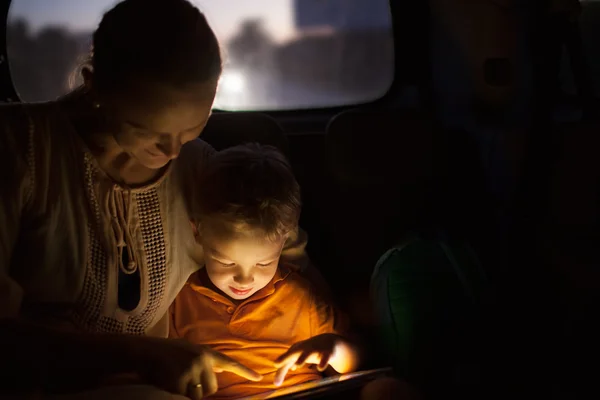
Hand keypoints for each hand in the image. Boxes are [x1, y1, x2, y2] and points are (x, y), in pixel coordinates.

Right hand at [133, 337, 262, 399]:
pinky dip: (177, 394)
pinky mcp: (181, 381)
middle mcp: (202, 361)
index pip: (229, 363)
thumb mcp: (188, 350)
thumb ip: (204, 360)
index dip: (245, 371)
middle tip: (185, 379)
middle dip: (201, 390)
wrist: (144, 352)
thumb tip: (217, 373)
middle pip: (212, 388)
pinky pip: (185, 397)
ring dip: (189, 393)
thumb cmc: (165, 352)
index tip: (258, 377)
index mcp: (205, 352)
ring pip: (200, 395)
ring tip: (176, 378)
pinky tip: (169, 381)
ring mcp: (192, 371)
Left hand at [273, 334, 348, 386]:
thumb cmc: (307, 352)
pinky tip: (320, 368)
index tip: (276, 369)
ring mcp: (315, 349)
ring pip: (307, 353)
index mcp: (295, 350)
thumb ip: (285, 369)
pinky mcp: (326, 352)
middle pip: (293, 352)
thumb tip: (276, 383)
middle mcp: (303, 349)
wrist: (327, 341)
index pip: (286, 359)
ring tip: (298, 365)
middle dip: (286, 357)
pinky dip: (322, 362)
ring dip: (302, 358)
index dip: (281, 364)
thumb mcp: (296, 358)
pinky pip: (324, 357)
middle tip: (277, 364)